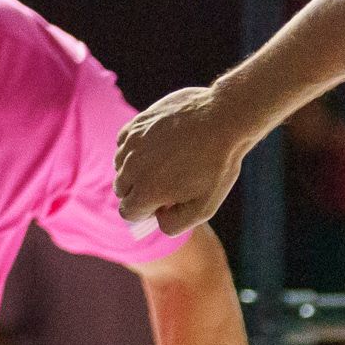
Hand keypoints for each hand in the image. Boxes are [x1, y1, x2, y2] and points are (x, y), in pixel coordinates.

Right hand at [116, 85, 253, 235]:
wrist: (224, 119)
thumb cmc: (218, 165)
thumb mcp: (205, 207)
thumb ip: (176, 224)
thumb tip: (157, 219)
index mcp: (147, 191)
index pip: (127, 212)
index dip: (146, 212)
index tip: (164, 203)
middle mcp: (132, 167)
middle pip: (122, 190)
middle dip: (140, 192)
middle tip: (168, 184)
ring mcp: (132, 143)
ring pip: (120, 166)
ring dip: (136, 170)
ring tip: (165, 164)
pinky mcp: (136, 123)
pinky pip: (123, 144)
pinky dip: (134, 150)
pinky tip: (158, 147)